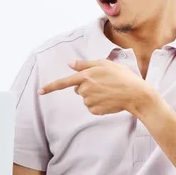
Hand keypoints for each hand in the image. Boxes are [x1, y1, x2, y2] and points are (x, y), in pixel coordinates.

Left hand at [38, 59, 153, 115]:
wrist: (136, 94)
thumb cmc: (122, 76)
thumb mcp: (104, 64)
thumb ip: (85, 64)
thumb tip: (70, 64)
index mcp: (85, 76)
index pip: (63, 83)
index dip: (50, 87)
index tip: (39, 92)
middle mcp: (85, 89)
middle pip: (78, 89)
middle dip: (87, 86)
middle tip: (104, 82)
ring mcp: (90, 101)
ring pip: (85, 98)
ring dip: (94, 94)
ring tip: (109, 90)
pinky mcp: (95, 110)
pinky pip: (92, 106)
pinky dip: (99, 104)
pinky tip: (109, 99)